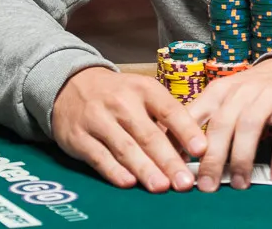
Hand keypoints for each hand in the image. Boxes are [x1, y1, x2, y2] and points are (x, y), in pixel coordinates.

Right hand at [51, 67, 206, 192]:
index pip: (169, 110)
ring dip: (145, 169)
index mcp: (143, 88)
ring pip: (126, 148)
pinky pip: (99, 157)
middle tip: (184, 181)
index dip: (186, 130)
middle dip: (169, 161)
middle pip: (149, 135)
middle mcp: (121, 102)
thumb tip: (189, 149)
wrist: (71, 85)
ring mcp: (98, 119)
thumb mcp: (142, 93)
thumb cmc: (117, 94)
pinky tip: (129, 182)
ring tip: (162, 186)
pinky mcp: (78, 137)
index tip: (201, 149)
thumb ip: (163, 118)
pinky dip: (114, 171)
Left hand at [185, 58, 271, 190]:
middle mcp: (242, 91)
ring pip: (250, 127)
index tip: (175, 166)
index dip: (182, 140)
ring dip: (242, 159)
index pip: (194, 114)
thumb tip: (176, 153)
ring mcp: (269, 97)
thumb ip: (205, 120)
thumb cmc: (255, 92)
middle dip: (212, 158)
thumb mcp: (226, 98)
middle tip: (207, 186)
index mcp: (220, 90)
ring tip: (239, 184)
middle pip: (222, 124)